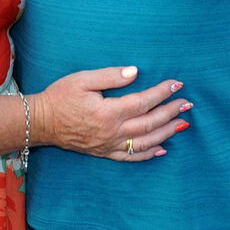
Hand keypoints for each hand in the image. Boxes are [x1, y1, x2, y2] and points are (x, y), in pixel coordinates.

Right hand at [30, 66, 190, 160]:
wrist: (41, 122)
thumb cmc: (60, 96)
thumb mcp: (82, 79)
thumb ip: (110, 76)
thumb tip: (135, 72)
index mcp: (108, 112)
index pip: (143, 101)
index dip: (162, 93)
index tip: (177, 84)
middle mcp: (112, 132)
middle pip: (149, 123)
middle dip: (171, 112)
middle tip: (187, 103)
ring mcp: (108, 145)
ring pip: (144, 142)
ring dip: (166, 133)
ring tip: (182, 124)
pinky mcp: (103, 152)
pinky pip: (130, 157)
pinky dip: (148, 154)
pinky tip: (162, 149)